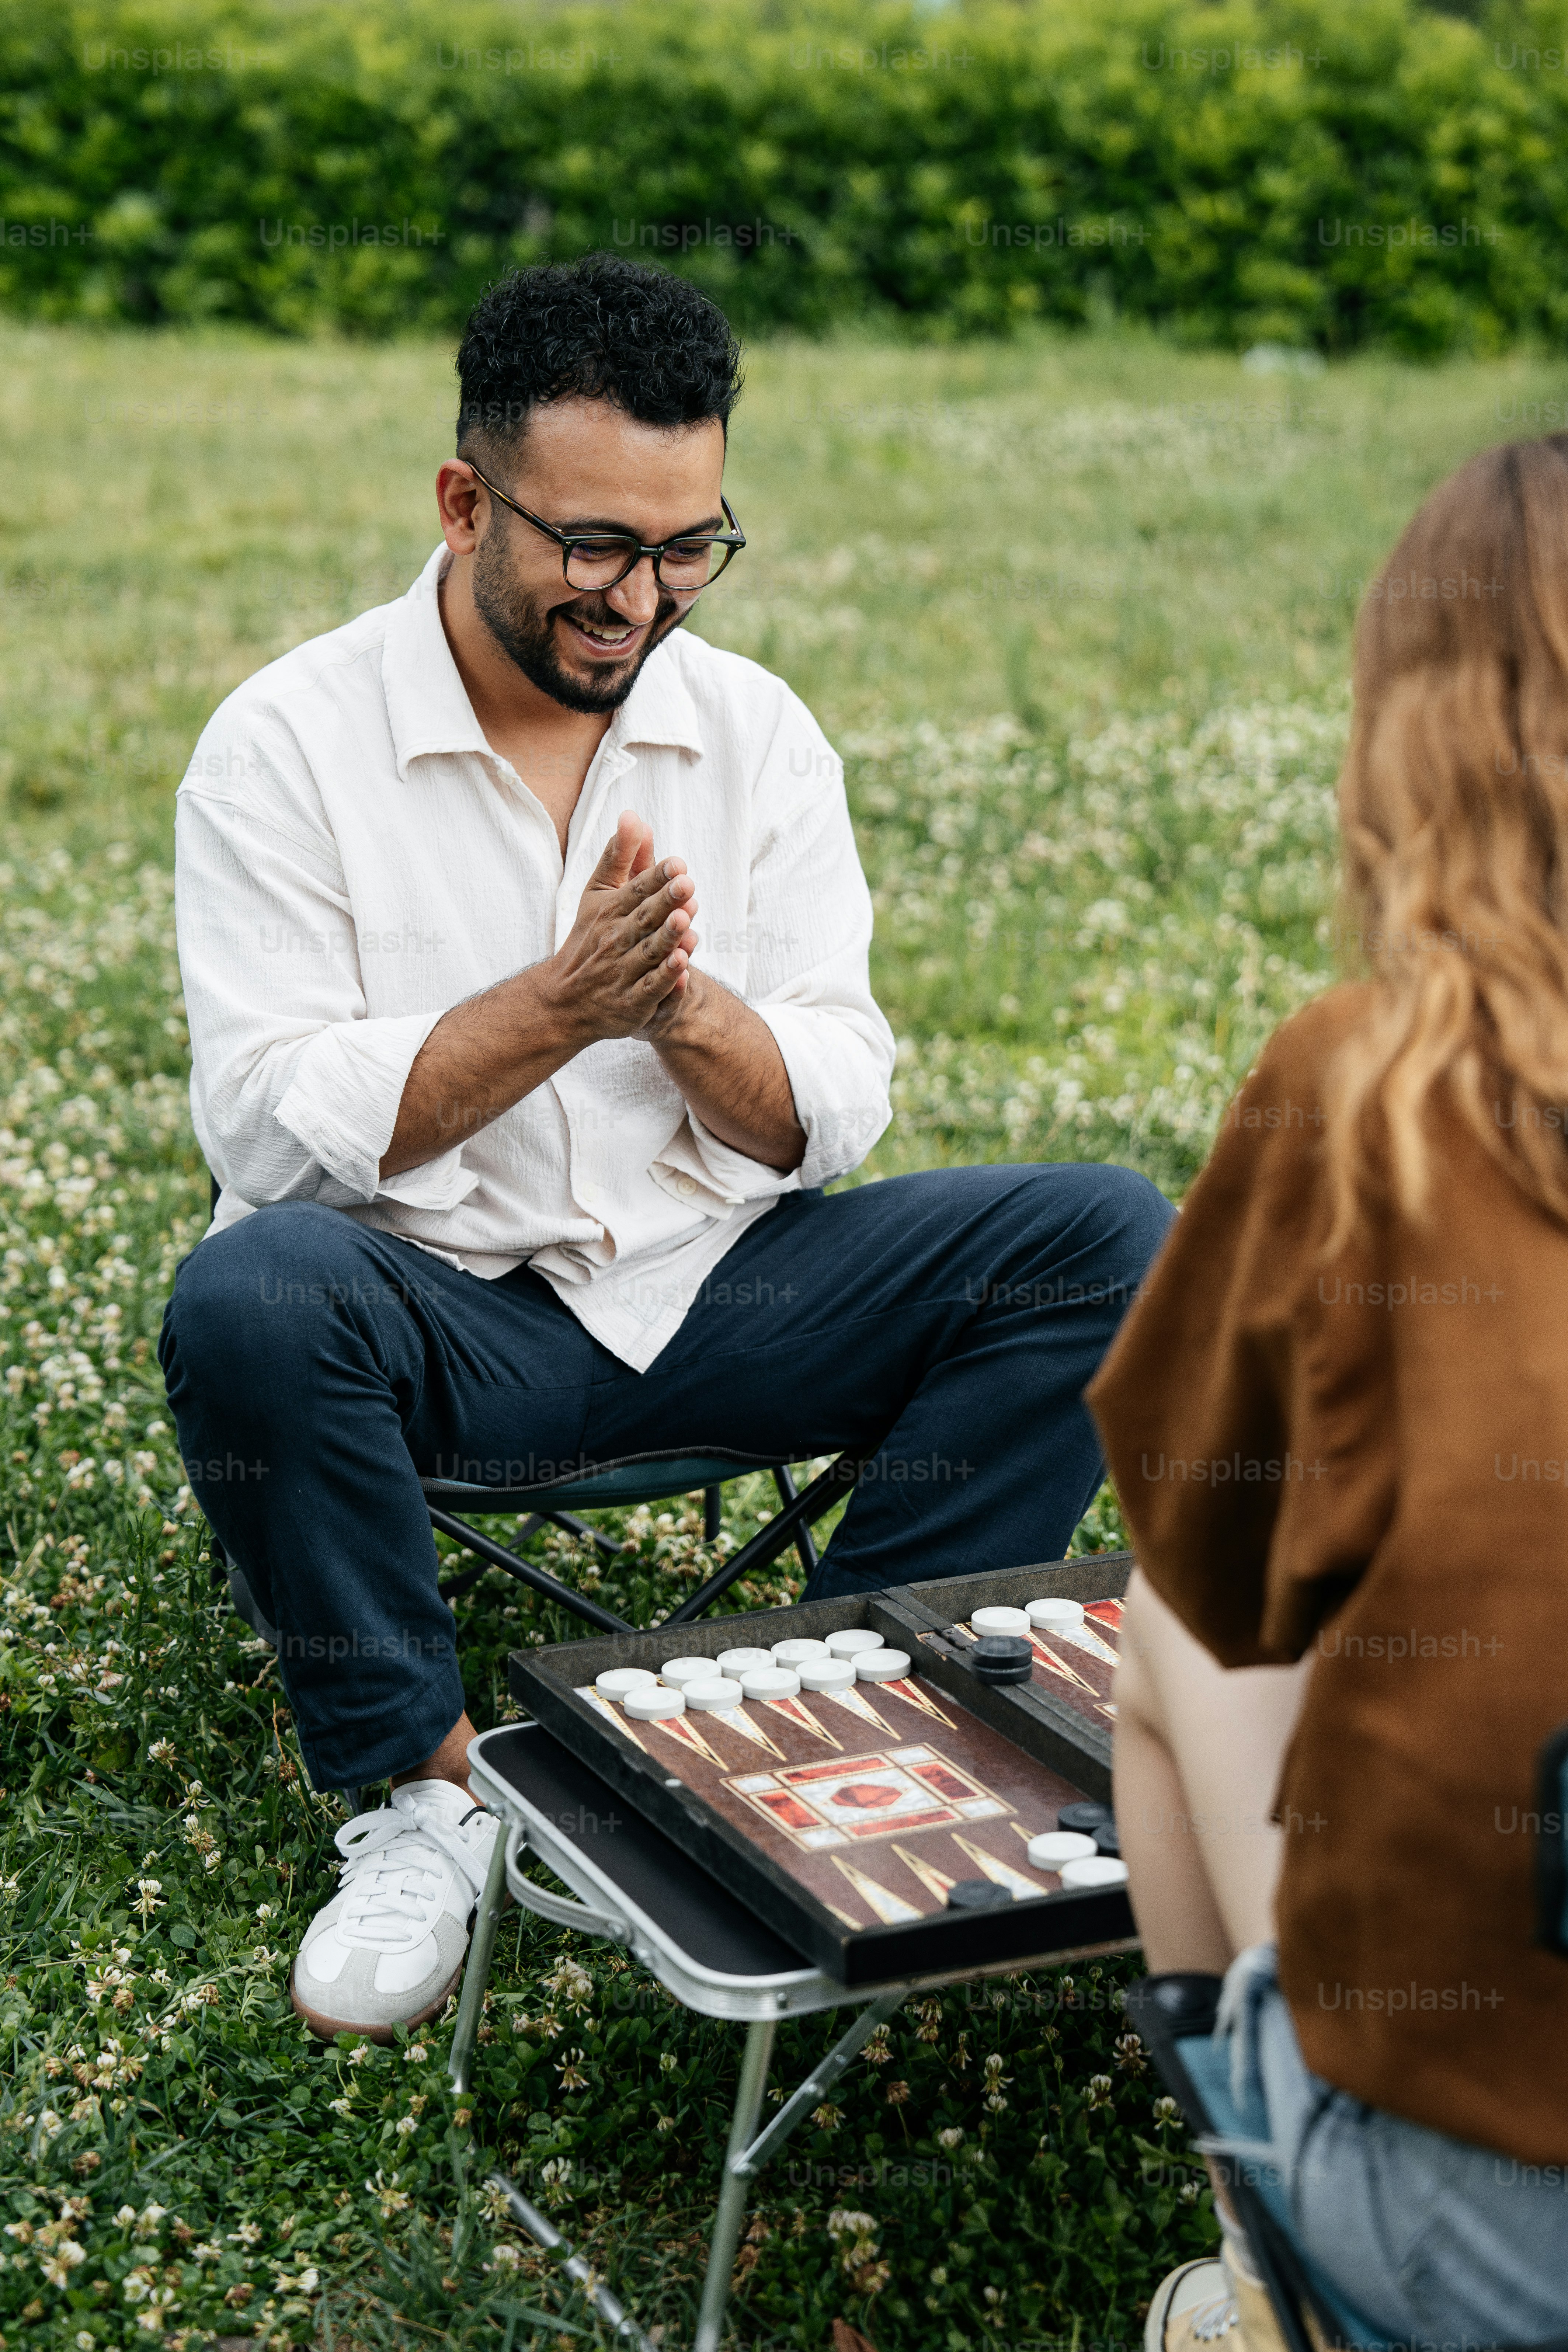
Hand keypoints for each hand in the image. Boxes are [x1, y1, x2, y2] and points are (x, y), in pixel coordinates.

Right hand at [547, 810, 699, 1044]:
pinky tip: (682, 965)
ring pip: (649, 952)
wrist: (566, 999)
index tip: (677, 863)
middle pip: (644, 918)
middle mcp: (616, 940)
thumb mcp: (599, 894)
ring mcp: (623, 972)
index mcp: (609, 911)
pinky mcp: (633, 1003)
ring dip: (667, 936)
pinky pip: (651, 989)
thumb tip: (633, 815)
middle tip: (686, 883)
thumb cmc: (590, 938)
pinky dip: (666, 978)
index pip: (636, 890)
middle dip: (665, 901)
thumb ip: (620, 857)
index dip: (656, 877)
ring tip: (684, 918)